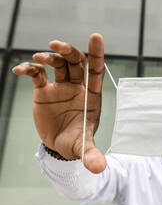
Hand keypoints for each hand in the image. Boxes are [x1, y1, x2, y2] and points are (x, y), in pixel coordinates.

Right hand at [12, 34, 105, 173]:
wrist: (60, 146)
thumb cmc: (77, 142)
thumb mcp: (84, 147)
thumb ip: (91, 155)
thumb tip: (98, 168)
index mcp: (91, 96)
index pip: (96, 71)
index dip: (97, 54)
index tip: (96, 36)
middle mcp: (77, 87)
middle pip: (76, 62)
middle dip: (68, 51)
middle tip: (55, 46)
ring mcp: (60, 87)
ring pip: (57, 64)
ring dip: (49, 57)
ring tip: (39, 58)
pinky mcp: (44, 91)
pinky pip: (37, 75)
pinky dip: (29, 69)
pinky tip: (20, 70)